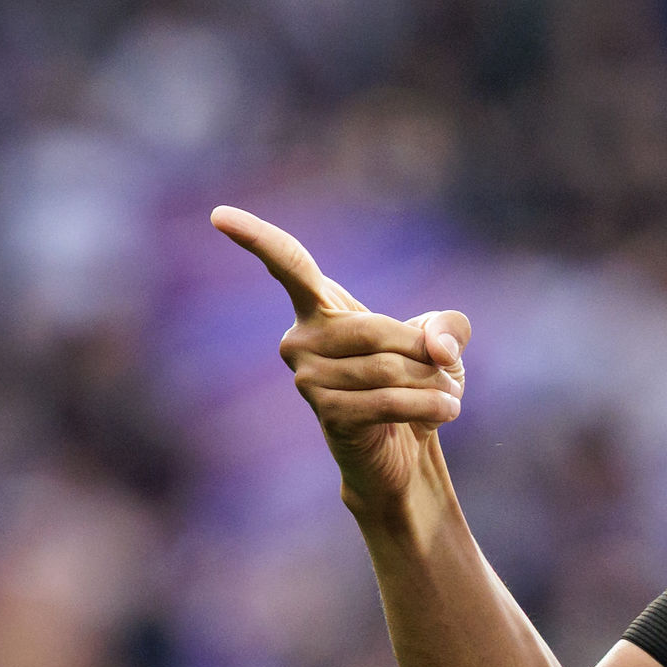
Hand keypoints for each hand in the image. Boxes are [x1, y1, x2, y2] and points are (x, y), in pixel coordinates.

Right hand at [211, 205, 471, 508]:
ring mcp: (307, 378)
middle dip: (421, 350)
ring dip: (431, 383)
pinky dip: (426, 405)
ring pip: (386, 368)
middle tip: (447, 368)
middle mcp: (300, 339)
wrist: (403, 451)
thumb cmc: (416, 384)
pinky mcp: (326, 414)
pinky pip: (385, 400)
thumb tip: (435, 345)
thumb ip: (448, 327)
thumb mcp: (442, 344)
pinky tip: (447, 409)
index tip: (218, 215)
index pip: (288, 264)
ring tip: (448, 395)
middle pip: (373, 329)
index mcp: (319, 307)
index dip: (256, 238)